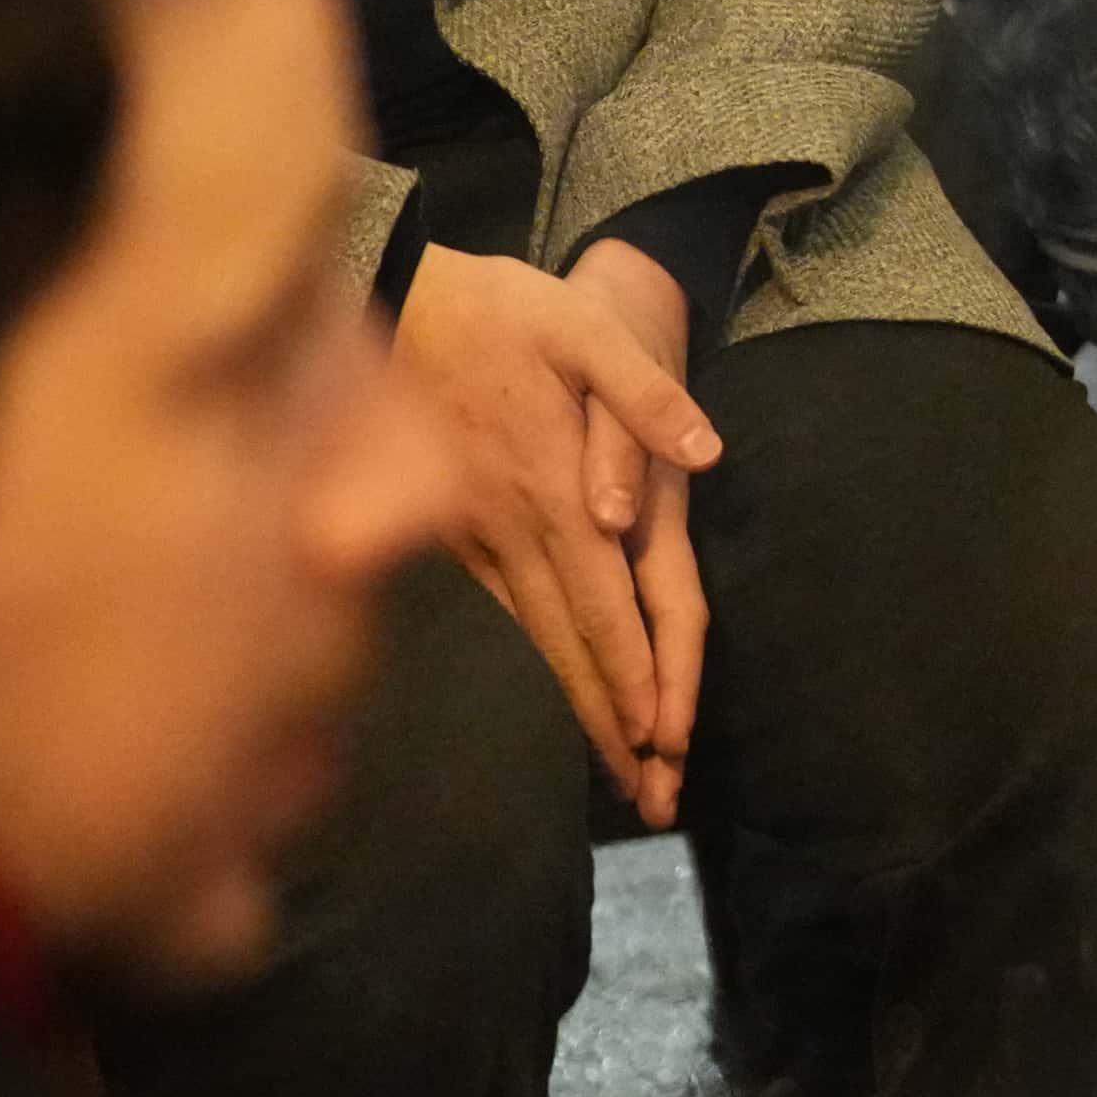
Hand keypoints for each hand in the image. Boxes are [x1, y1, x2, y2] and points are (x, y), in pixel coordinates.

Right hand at [395, 242, 721, 818]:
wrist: (391, 295)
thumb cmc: (497, 308)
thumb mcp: (582, 327)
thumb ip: (644, 394)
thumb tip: (705, 450)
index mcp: (554, 495)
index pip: (602, 604)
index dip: (629, 673)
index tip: (652, 738)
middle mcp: (514, 533)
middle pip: (570, 647)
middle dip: (608, 727)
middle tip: (649, 800)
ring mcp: (475, 538)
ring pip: (536, 642)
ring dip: (576, 707)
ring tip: (617, 773)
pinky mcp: (452, 532)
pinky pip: (508, 614)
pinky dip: (540, 663)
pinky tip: (557, 691)